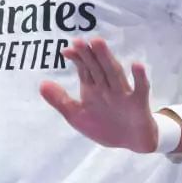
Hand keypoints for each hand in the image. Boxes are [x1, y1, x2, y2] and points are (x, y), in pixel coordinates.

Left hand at [40, 38, 158, 153]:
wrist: (131, 142)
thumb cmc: (105, 125)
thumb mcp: (78, 116)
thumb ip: (61, 101)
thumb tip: (41, 84)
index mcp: (93, 88)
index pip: (84, 69)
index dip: (76, 59)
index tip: (66, 50)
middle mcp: (108, 87)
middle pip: (97, 68)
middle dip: (88, 54)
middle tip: (79, 40)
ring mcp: (123, 93)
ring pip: (114, 73)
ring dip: (107, 58)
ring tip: (98, 43)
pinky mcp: (138, 103)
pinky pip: (140, 89)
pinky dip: (139, 78)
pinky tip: (137, 65)